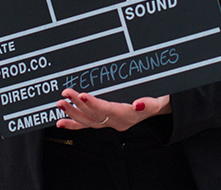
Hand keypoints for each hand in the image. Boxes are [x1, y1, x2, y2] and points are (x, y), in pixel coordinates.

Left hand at [55, 88, 170, 131]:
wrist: (160, 106)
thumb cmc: (159, 99)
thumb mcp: (160, 100)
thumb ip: (150, 103)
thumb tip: (139, 103)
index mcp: (128, 115)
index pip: (107, 110)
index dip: (94, 104)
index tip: (82, 95)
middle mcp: (117, 122)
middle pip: (94, 116)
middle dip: (78, 106)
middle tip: (65, 95)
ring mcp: (110, 122)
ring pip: (88, 121)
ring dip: (72, 114)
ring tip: (60, 104)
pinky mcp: (105, 121)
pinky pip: (87, 125)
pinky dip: (73, 123)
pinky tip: (61, 120)